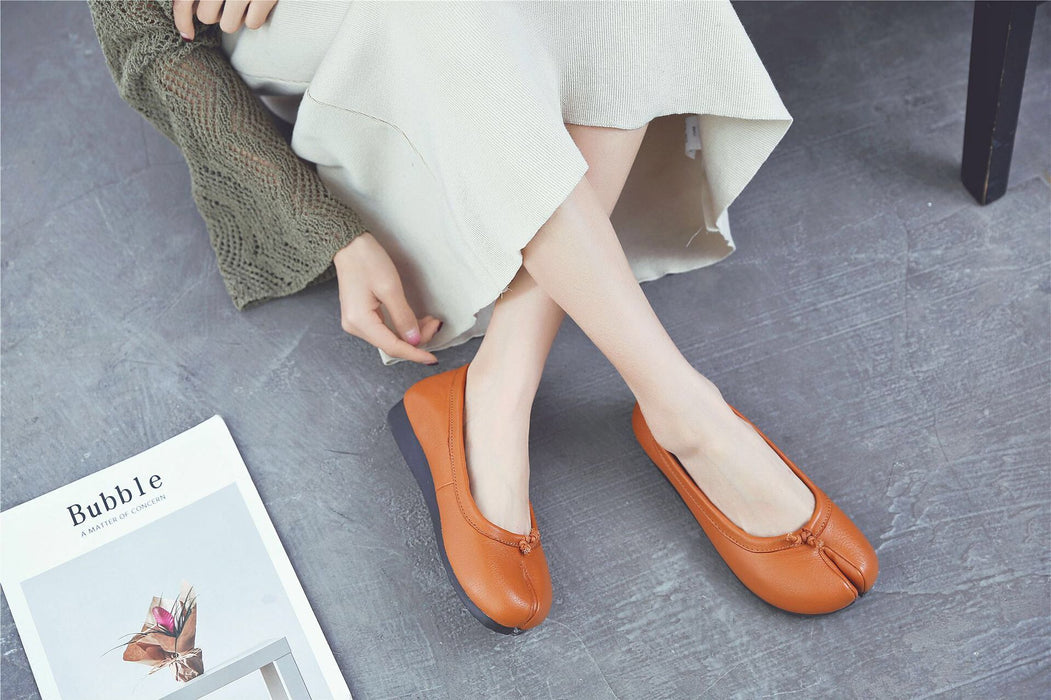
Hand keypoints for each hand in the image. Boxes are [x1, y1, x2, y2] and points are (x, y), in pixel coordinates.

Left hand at [173, 0, 277, 39]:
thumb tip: (188, 16)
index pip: (183, 2)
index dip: (182, 21)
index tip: (188, 35)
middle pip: (206, 17)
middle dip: (215, 15)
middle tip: (226, 2)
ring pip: (228, 26)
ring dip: (235, 19)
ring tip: (243, 2)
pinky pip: (252, 24)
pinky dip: (255, 18)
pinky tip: (258, 4)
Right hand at [333, 233, 443, 364]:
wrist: (349, 245)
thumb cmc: (367, 261)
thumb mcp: (390, 288)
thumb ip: (403, 316)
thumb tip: (414, 340)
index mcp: (360, 322)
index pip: (392, 347)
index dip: (415, 354)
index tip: (433, 359)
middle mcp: (355, 327)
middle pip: (391, 344)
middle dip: (416, 339)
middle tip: (435, 324)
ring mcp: (357, 322)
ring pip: (390, 337)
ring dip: (411, 332)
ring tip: (430, 320)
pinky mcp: (362, 315)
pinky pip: (385, 328)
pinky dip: (402, 326)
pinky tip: (417, 320)